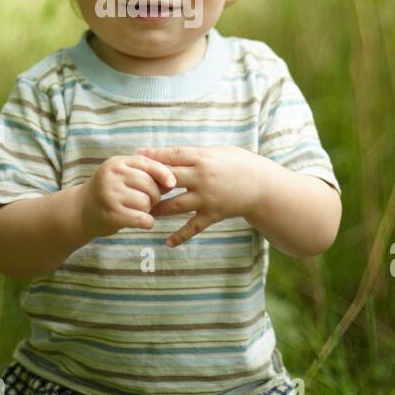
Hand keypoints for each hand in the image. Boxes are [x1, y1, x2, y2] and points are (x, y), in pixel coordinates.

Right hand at [78, 155, 177, 238]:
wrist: (80, 211)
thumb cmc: (108, 192)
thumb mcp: (121, 175)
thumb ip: (143, 173)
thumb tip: (171, 182)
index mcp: (116, 163)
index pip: (147, 163)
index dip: (163, 173)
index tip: (172, 184)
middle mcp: (112, 176)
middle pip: (149, 185)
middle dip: (154, 196)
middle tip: (147, 202)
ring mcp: (110, 195)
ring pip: (146, 202)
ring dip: (148, 210)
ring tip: (137, 210)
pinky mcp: (112, 215)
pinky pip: (142, 218)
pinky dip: (147, 222)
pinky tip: (143, 222)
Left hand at [136, 145, 274, 247]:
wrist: (262, 186)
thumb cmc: (239, 164)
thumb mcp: (218, 152)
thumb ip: (194, 154)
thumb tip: (168, 154)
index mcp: (203, 159)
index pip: (173, 156)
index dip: (154, 156)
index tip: (137, 157)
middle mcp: (202, 178)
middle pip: (169, 180)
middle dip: (150, 183)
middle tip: (132, 186)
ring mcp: (207, 198)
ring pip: (175, 205)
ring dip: (157, 209)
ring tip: (141, 212)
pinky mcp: (213, 214)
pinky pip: (193, 227)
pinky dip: (180, 236)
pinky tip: (167, 242)